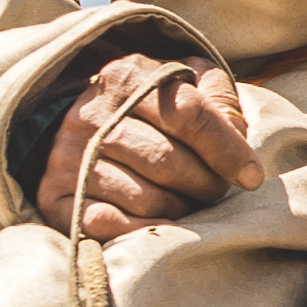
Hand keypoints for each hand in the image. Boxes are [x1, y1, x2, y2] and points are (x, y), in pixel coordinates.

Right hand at [38, 55, 262, 243]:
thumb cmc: (148, 105)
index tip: (252, 177)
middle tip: (215, 191)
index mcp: (129, 75)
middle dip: (206, 184)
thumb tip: (237, 133)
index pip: (190, 113)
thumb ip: (217, 95)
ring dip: (180, 208)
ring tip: (188, 203)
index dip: (228, 149)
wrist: (75, 120)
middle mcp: (92, 112)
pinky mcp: (54, 194)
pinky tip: (164, 227)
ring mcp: (68, 155)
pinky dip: (142, 230)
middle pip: (169, 161)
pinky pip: (106, 224)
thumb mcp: (183, 80)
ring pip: (144, 196)